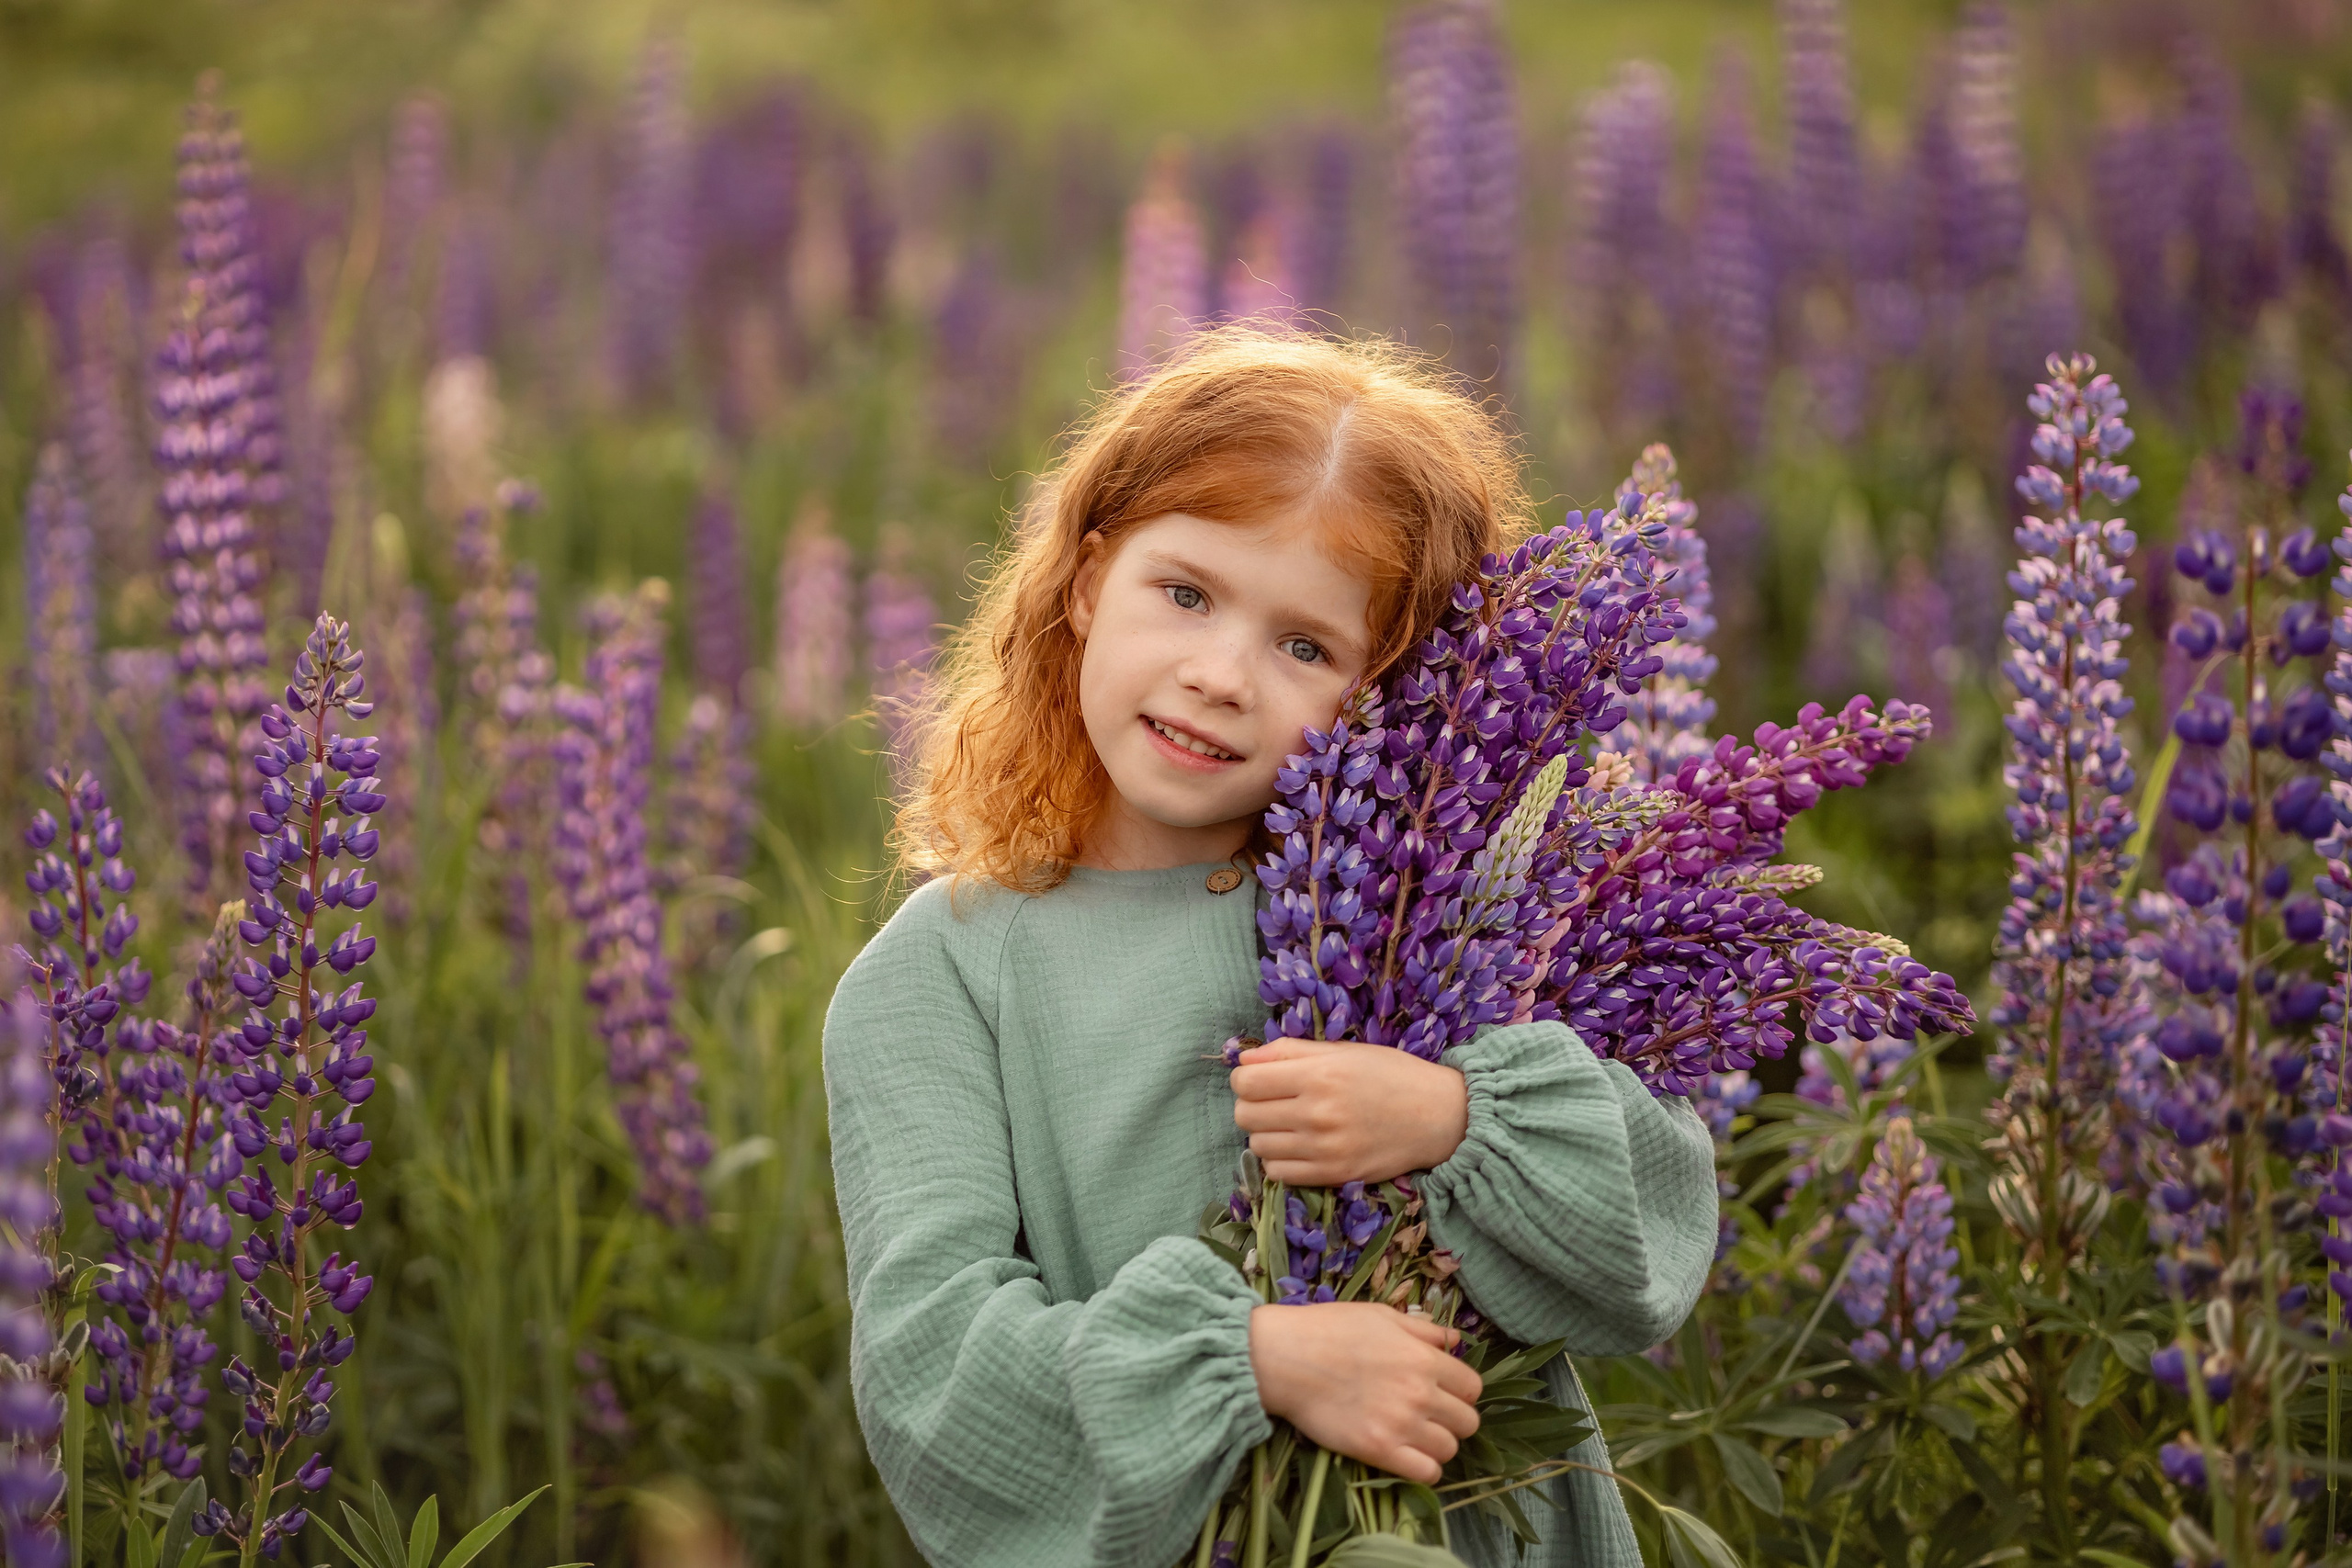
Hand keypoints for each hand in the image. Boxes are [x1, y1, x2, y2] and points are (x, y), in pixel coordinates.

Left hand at [1230, 1038, 1468, 1184]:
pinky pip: (1278, 1172)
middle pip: (1245, 1115)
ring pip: (1258, 1145)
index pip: (1246, 1082)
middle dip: (1252, 1106)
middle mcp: (1318, 1112)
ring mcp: (1325, 1148)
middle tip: (1274, 1102)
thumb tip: (1244, 1059)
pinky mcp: (1334, 1174)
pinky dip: (1279, 1160)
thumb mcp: (1344, 1051)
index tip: (1259, 1080)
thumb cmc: (1392, 1075)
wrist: (1438, 1116)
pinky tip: (1298, 1147)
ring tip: (1289, 1125)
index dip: (1244, 1079)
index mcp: (1319, 1074)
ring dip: (1265, 1134)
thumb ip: (1290, 1051)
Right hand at [1249, 1302, 1482, 1482]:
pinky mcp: (1379, 1451)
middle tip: (1430, 1416)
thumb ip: (1423, 1329)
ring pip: (1449, 1450)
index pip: (1472, 1387)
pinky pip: (1427, 1474)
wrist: (1286, 1358)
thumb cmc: (1330, 1329)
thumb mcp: (1381, 1316)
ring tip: (1415, 1436)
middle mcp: (1421, 1394)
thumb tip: (1455, 1339)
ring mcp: (1402, 1425)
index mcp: (1425, 1359)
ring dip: (1437, 1445)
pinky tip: (1408, 1457)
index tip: (1444, 1393)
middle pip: (1467, 1422)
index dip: (1460, 1391)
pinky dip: (1424, 1469)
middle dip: (1453, 1420)